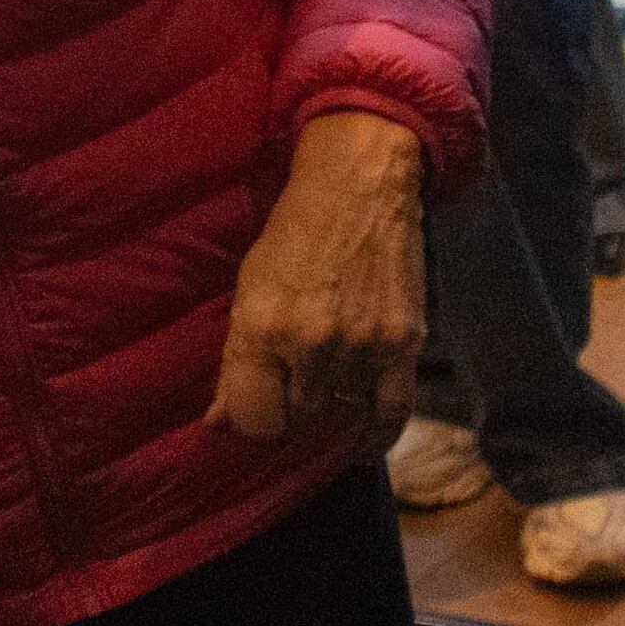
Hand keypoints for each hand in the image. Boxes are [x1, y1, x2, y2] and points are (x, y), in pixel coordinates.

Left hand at [214, 111, 427, 448]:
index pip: (253, 419)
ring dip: (330, 415)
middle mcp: (312, 344)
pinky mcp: (405, 344)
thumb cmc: (296, 233)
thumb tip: (219, 422)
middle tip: (291, 392)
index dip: (250, 423)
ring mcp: (363, 347)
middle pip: (298, 422)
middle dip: (290, 414)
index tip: (254, 410)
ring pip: (342, 419)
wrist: (361, 187)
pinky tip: (363, 439)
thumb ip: (235, 359)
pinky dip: (377, 434)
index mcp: (262, 327)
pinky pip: (394, 414)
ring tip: (323, 394)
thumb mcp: (249, 287)